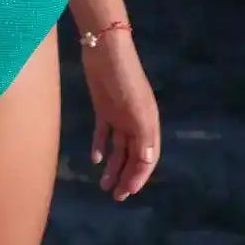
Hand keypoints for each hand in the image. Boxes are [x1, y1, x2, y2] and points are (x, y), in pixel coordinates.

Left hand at [82, 32, 159, 201]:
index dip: (140, 176)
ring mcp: (119, 114)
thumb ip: (142, 134)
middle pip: (133, 155)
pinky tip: (95, 159)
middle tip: (116, 196)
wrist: (104, 48)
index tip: (129, 192)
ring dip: (113, 167)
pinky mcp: (103, 107)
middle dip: (126, 176)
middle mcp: (135, 121)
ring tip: (103, 185)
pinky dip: (100, 146)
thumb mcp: (136, 107)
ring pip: (118, 147)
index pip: (148, 156)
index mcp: (148, 122)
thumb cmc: (123, 78)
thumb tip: (147, 162)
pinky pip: (103, 133)